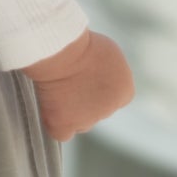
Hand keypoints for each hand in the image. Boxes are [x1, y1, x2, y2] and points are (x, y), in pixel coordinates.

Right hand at [19, 29, 134, 140]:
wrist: (62, 51)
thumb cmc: (82, 43)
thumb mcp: (109, 51)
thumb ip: (110, 70)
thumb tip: (101, 75)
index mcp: (125, 91)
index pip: (114, 97)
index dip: (99, 87)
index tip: (86, 75)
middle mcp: (109, 110)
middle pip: (97, 111)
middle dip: (86, 99)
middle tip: (70, 79)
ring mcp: (87, 121)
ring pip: (80, 122)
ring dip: (72, 110)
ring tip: (58, 86)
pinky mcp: (64, 126)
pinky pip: (61, 132)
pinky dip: (56, 124)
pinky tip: (51, 107)